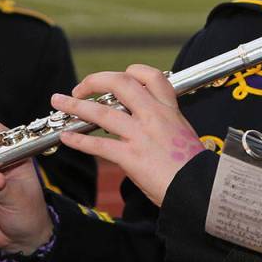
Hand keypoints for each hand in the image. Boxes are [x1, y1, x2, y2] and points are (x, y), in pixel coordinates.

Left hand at [50, 65, 202, 206]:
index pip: (151, 76)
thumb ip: (166, 125)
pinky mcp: (131, 157)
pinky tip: (67, 137)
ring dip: (76, 105)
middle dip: (95, 81)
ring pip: (102, 112)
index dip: (131, 72)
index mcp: (169, 110)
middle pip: (120, 83)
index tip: (118, 78)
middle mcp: (154, 116)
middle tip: (80, 87)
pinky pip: (99, 144)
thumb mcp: (185, 135)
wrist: (201, 190)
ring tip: (59, 102)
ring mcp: (141, 135)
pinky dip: (79, 140)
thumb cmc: (195, 169)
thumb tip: (151, 124)